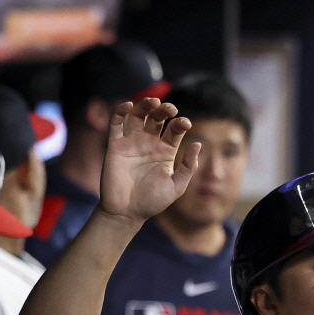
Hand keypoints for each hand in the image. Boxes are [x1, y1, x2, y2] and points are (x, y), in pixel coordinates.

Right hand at [99, 98, 200, 223]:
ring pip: (138, 116)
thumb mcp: (176, 186)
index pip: (174, 129)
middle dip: (164, 109)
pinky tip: (128, 105)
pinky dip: (120, 111)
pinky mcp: (115, 145)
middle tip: (169, 109)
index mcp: (166, 151)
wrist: (126, 213)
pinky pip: (116, 124)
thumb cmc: (152, 202)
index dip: (180, 123)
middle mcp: (149, 143)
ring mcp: (132, 142)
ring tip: (153, 101)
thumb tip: (198, 143)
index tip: (185, 124)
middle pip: (157, 117)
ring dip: (145, 105)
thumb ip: (188, 167)